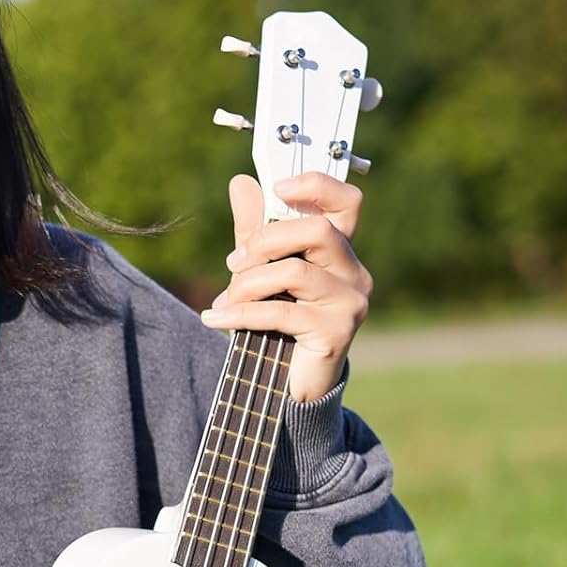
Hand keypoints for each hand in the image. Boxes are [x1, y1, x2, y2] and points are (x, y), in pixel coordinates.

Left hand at [202, 172, 372, 403]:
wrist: (291, 383)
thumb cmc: (278, 322)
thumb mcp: (262, 271)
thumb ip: (254, 230)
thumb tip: (241, 182)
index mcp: (340, 251)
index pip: (347, 202)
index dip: (317, 186)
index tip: (277, 187)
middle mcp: (354, 272)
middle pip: (317, 231)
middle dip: (265, 240)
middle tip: (233, 262)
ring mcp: (350, 302)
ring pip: (295, 271)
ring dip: (248, 284)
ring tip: (224, 299)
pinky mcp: (336, 332)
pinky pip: (282, 311)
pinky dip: (240, 314)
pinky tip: (212, 317)